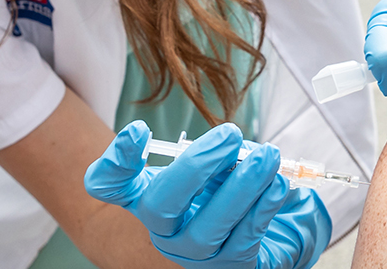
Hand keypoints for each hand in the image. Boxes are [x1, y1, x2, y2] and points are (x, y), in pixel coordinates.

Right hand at [84, 121, 331, 268]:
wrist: (261, 235)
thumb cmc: (226, 192)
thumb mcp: (212, 166)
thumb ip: (212, 154)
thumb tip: (235, 146)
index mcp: (148, 196)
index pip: (109, 185)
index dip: (115, 162)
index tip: (138, 132)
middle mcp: (162, 229)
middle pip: (158, 206)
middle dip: (195, 167)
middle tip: (230, 135)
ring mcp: (193, 254)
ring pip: (206, 229)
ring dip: (241, 187)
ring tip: (267, 157)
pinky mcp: (229, 268)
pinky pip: (243, 241)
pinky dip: (262, 209)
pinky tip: (278, 186)